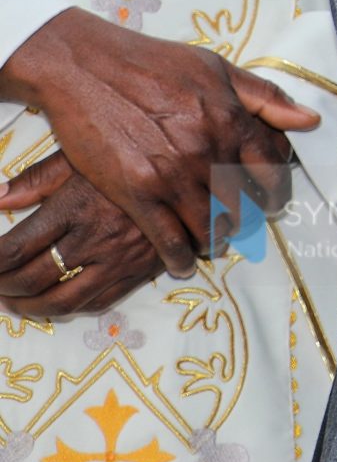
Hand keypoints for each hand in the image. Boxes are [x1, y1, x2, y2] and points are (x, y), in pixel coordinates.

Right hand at [0, 11, 313, 276]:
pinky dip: (180, 257)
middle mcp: (209, 151)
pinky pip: (169, 240)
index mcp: (233, 120)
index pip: (272, 171)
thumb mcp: (217, 68)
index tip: (271, 200)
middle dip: (246, 219)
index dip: (276, 191)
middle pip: (243, 204)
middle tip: (241, 225)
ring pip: (210, 226)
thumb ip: (265, 97)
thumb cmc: (153, 62)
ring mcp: (173, 175)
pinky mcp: (137, 193)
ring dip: (216, 240)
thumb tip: (310, 120)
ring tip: (214, 241)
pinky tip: (182, 262)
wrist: (86, 67)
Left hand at [0, 155, 163, 316]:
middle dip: (3, 288)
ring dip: (31, 308)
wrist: (192, 166)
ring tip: (16, 302)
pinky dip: (72, 308)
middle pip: (33, 278)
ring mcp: (121, 257)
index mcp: (75, 206)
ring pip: (64, 301)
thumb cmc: (131, 153)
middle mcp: (96, 237)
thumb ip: (39, 178)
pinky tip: (58, 300)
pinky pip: (100, 301)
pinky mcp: (144, 268)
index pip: (17, 249)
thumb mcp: (83, 155)